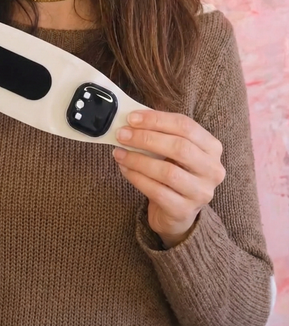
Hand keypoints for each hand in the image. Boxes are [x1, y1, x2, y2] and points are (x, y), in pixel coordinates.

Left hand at [113, 110, 225, 247]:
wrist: (177, 212)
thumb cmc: (174, 171)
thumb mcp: (173, 149)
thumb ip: (159, 133)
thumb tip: (132, 119)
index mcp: (212, 147)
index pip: (186, 126)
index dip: (157, 120)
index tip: (131, 118)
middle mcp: (213, 170)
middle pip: (179, 147)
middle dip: (146, 138)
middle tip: (122, 134)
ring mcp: (201, 192)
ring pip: (168, 171)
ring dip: (138, 159)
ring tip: (118, 153)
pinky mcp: (184, 211)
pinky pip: (157, 191)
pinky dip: (137, 178)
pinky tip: (124, 169)